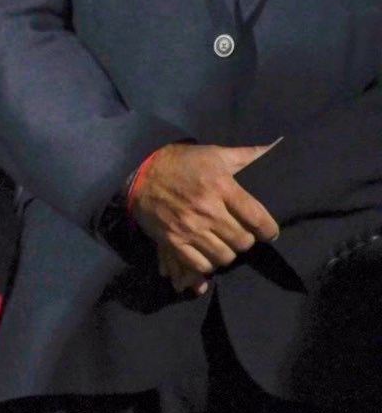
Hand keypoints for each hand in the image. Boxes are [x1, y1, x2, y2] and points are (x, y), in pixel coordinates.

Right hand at [129, 143, 278, 286]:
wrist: (138, 171)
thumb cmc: (181, 161)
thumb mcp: (213, 153)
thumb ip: (245, 155)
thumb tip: (273, 147)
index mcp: (220, 186)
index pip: (258, 219)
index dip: (269, 230)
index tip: (268, 231)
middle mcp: (207, 209)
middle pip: (243, 241)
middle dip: (246, 239)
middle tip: (240, 232)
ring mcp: (188, 227)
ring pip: (225, 256)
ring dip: (227, 251)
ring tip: (223, 242)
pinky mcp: (172, 240)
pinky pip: (200, 264)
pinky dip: (207, 262)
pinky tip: (207, 251)